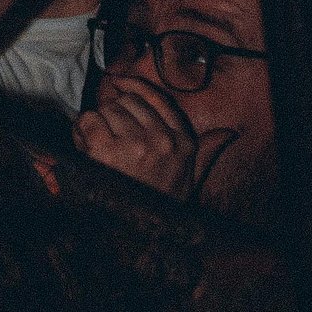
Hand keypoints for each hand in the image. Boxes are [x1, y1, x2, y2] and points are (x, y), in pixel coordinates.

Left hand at [74, 67, 215, 198]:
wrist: (137, 230)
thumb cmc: (161, 201)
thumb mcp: (191, 177)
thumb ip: (206, 151)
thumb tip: (229, 133)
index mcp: (183, 142)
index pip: (158, 100)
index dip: (136, 87)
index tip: (120, 82)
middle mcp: (162, 139)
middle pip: (129, 102)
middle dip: (115, 114)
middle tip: (109, 135)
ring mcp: (135, 143)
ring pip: (108, 109)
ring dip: (98, 122)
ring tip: (98, 144)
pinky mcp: (108, 148)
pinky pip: (89, 119)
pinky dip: (82, 129)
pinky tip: (86, 145)